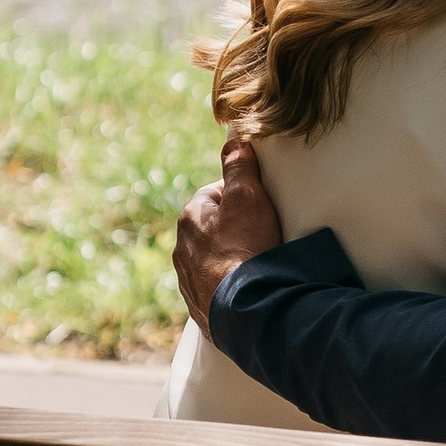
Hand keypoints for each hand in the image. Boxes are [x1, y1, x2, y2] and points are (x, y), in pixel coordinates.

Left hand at [174, 136, 281, 325]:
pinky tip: (248, 288)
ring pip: (213, 259)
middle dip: (235, 229)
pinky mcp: (201, 307)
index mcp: (190, 218)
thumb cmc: (246, 248)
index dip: (242, 196)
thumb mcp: (247, 197)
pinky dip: (231, 285)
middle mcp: (182, 249)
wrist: (246, 309)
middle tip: (264, 234)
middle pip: (214, 228)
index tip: (261, 205)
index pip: (216, 195)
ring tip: (258, 263)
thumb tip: (234, 136)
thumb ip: (238, 166)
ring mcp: (189, 280)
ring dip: (231, 258)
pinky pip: (216, 288)